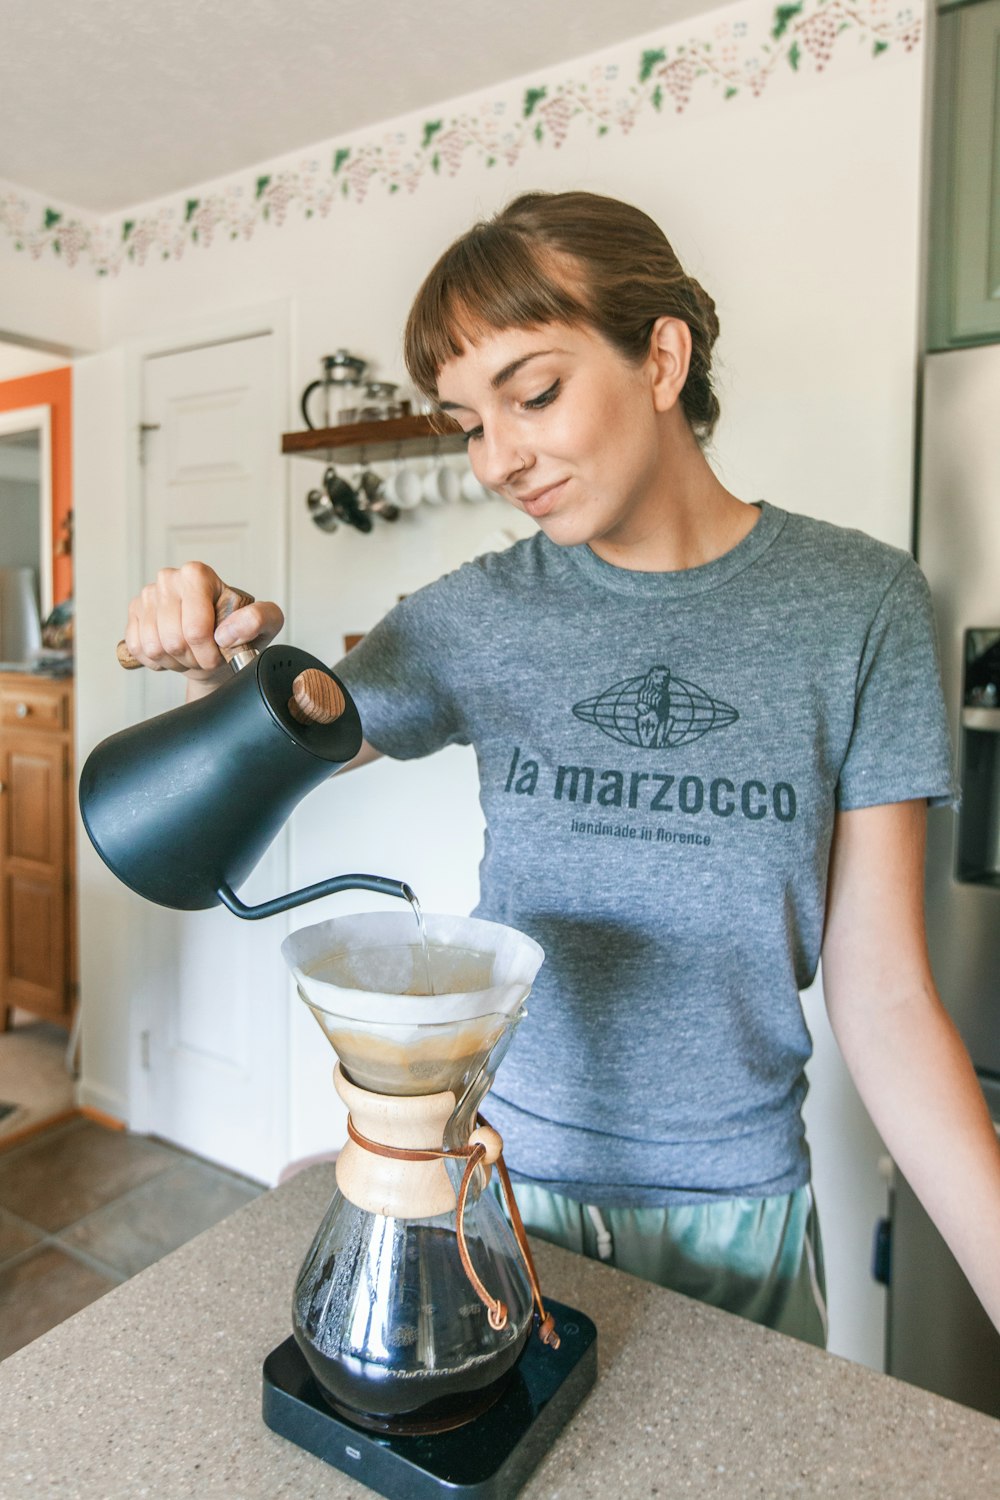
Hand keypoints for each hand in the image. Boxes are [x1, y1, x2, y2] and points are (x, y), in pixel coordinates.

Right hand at [124, 562, 283, 694]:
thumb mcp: (267, 623)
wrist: (216, 648)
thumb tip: (227, 632)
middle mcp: (169, 579)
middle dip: (193, 658)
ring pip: (154, 647)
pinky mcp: (134, 614)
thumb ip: (259, 619)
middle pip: (174, 640)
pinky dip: (158, 661)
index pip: (196, 628)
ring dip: (176, 660)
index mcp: (198, 574)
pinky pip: (139, 649)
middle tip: (206, 655)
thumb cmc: (239, 633)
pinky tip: (174, 653)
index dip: (208, 651)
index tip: (220, 652)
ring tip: (192, 653)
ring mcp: (148, 596)